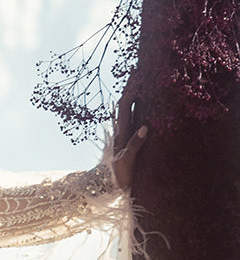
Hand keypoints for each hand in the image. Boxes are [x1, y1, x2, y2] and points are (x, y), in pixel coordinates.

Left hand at [112, 73, 147, 190]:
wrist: (113, 189)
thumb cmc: (120, 177)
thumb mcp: (127, 161)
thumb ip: (134, 145)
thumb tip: (145, 127)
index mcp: (122, 133)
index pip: (125, 105)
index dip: (131, 89)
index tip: (137, 74)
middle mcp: (123, 131)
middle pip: (128, 103)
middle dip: (132, 86)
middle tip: (139, 70)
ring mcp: (127, 135)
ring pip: (132, 110)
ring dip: (136, 95)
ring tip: (143, 80)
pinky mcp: (131, 142)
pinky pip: (136, 120)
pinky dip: (140, 109)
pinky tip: (145, 104)